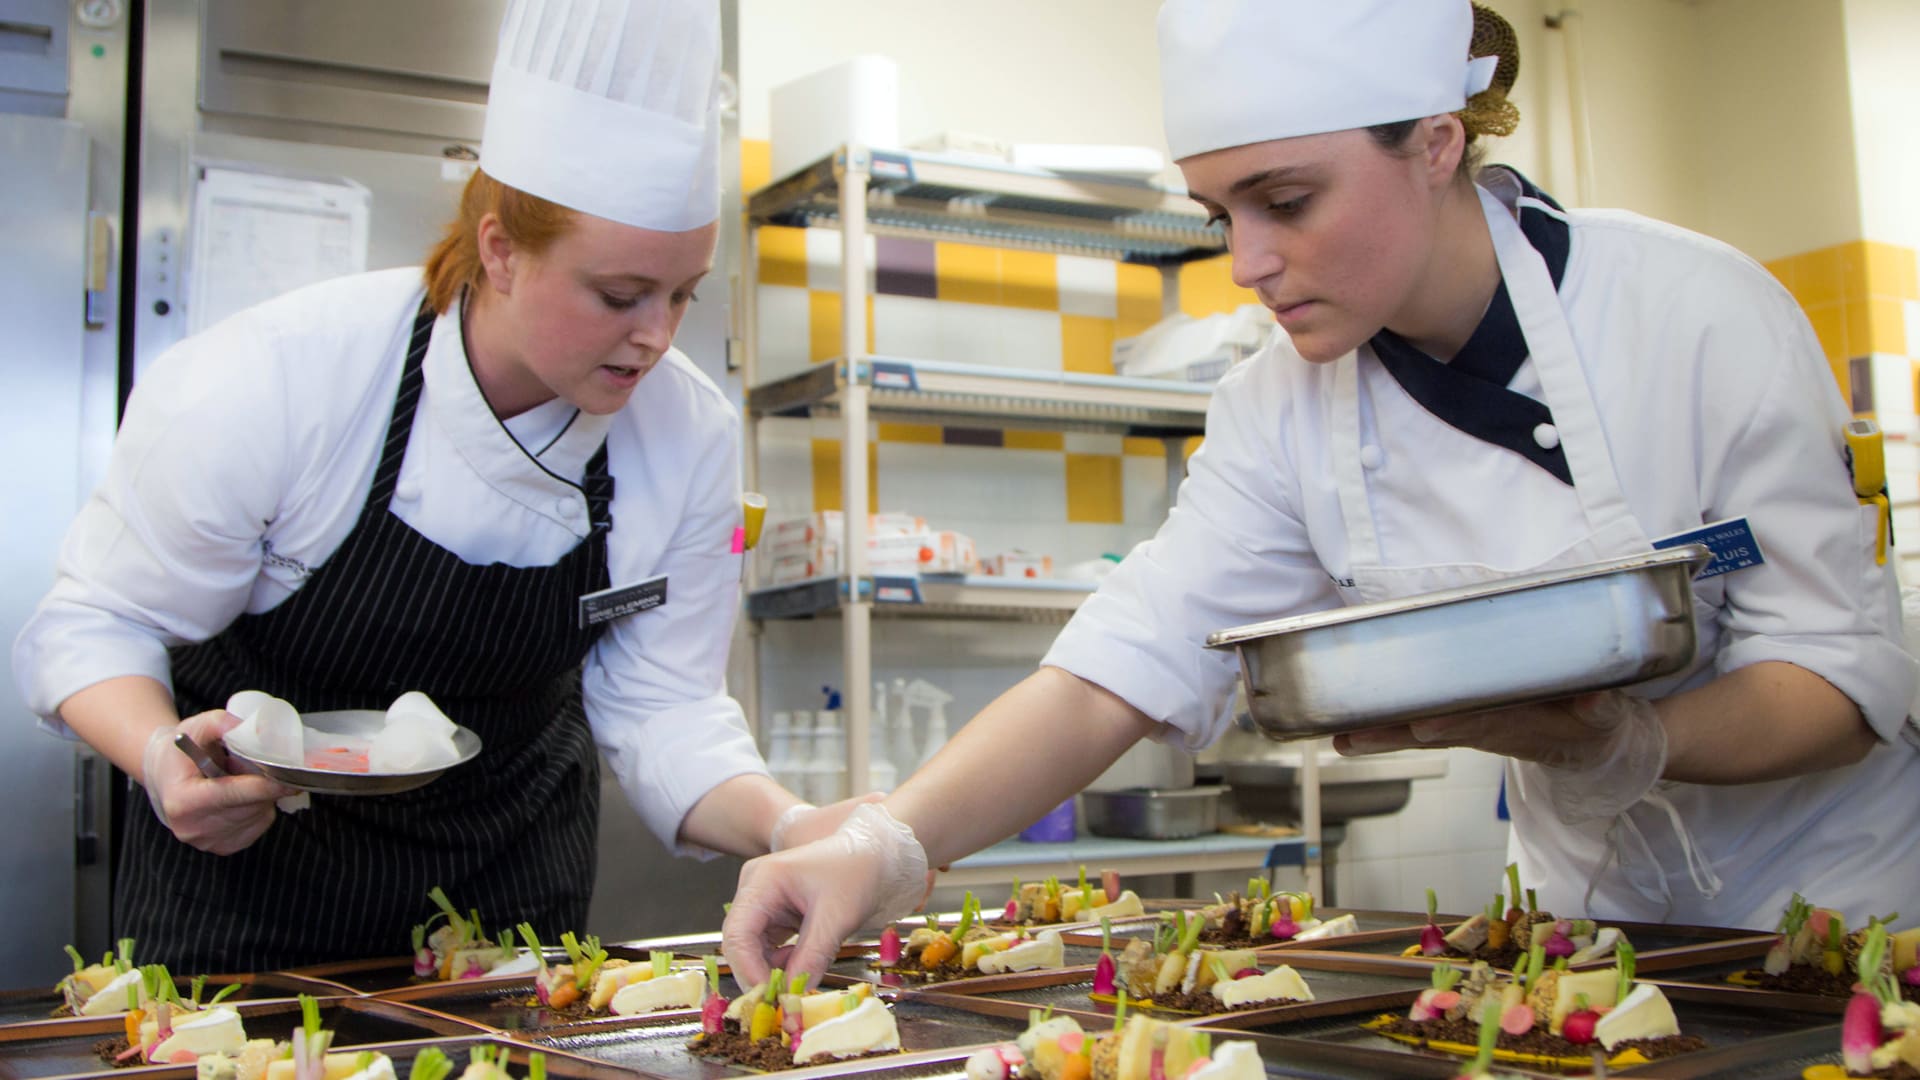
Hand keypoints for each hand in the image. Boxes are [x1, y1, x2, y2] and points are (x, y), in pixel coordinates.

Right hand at [142, 710, 300, 854]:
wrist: (164, 777)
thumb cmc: (181, 752)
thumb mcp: (196, 728)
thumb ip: (222, 723)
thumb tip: (255, 729)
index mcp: (182, 800)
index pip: (230, 794)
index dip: (262, 786)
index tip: (289, 779)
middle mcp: (192, 827)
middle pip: (250, 805)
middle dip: (263, 784)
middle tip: (254, 766)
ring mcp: (207, 841)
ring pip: (258, 815)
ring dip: (261, 795)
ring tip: (238, 780)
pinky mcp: (222, 847)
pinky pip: (258, 825)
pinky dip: (259, 808)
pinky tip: (241, 797)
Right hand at [723, 803, 930, 987]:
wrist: (878, 853)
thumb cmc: (858, 871)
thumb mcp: (837, 916)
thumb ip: (812, 957)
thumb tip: (794, 997)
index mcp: (762, 881)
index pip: (738, 934)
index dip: (748, 970)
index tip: (770, 999)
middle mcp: (755, 891)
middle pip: (741, 943)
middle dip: (759, 975)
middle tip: (782, 1003)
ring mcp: (765, 902)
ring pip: (754, 949)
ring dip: (772, 972)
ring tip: (798, 985)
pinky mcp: (778, 915)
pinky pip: (770, 947)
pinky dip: (784, 964)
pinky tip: (803, 968)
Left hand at [1334, 691, 1666, 823]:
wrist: (1589, 747)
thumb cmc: (1593, 726)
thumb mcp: (1606, 720)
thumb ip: (1600, 709)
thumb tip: (1596, 700)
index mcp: (1515, 728)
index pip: (1478, 725)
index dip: (1452, 725)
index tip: (1423, 726)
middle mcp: (1482, 730)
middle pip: (1431, 733)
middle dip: (1391, 736)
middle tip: (1350, 739)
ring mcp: (1467, 729)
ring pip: (1415, 733)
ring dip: (1376, 737)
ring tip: (1336, 741)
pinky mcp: (1460, 724)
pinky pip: (1415, 728)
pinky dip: (1382, 730)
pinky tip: (1345, 734)